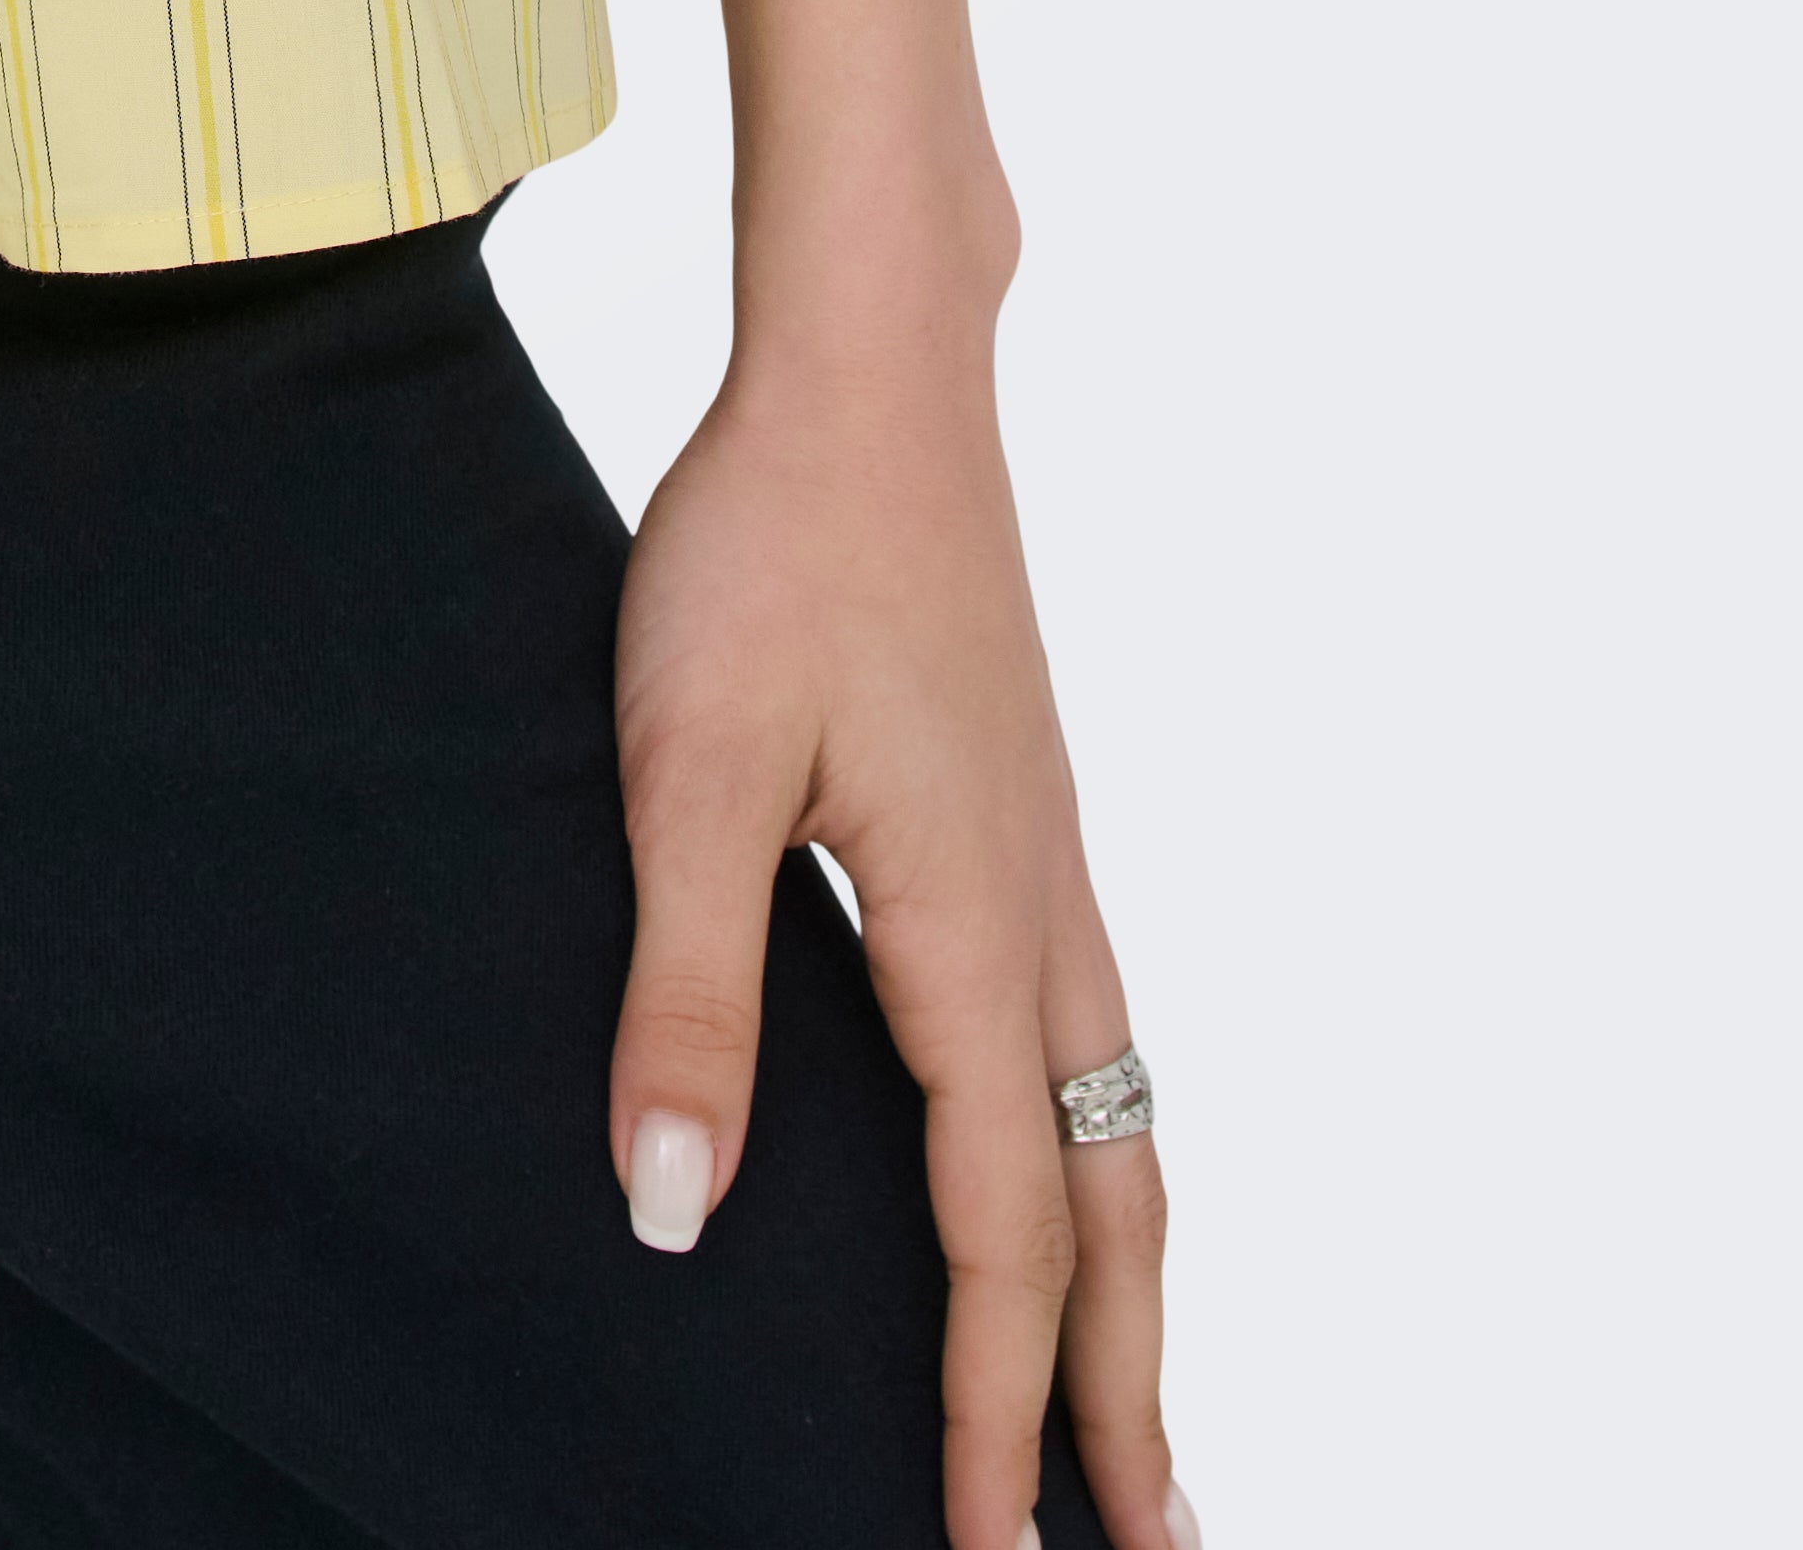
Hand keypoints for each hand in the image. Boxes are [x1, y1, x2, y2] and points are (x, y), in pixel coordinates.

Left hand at [603, 327, 1183, 1549]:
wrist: (871, 370)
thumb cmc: (769, 545)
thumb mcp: (686, 771)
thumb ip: (687, 995)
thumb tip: (672, 1219)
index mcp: (971, 936)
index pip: (1001, 1233)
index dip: (988, 1407)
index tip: (979, 1549)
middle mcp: (1046, 923)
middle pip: (1118, 1219)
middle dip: (1126, 1405)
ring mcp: (1052, 870)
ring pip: (1126, 1139)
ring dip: (1131, 1298)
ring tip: (1131, 1433)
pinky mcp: (1026, 823)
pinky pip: (1094, 1053)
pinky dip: (1107, 1174)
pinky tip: (1067, 1185)